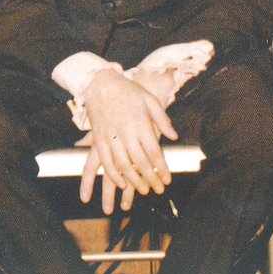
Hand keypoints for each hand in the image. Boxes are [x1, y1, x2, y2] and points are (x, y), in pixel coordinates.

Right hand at [79, 69, 178, 213]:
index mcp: (141, 122)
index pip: (153, 151)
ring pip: (123, 165)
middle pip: (140, 161)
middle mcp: (126, 131)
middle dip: (150, 178)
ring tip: (143, 190)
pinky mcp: (98, 140)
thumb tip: (174, 136)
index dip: (161, 167)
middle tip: (158, 189)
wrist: (100, 83)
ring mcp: (110, 136)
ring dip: (133, 181)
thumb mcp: (150, 99)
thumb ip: (162, 119)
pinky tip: (121, 183)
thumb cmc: (128, 91)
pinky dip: (113, 175)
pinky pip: (105, 162)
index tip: (167, 180)